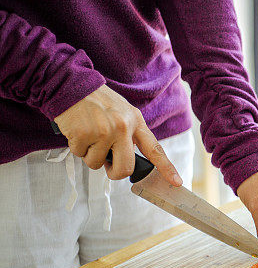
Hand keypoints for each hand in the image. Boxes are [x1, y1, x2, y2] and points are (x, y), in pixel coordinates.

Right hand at [53, 84, 181, 185]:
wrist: (71, 85)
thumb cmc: (97, 102)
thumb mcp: (123, 112)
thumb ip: (130, 134)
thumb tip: (129, 158)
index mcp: (136, 122)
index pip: (155, 149)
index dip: (166, 168)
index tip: (176, 181)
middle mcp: (123, 127)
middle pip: (125, 168)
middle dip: (115, 172)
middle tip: (108, 165)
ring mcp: (103, 132)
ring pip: (97, 163)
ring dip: (91, 154)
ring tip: (89, 134)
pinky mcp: (83, 134)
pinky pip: (80, 155)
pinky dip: (77, 147)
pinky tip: (78, 131)